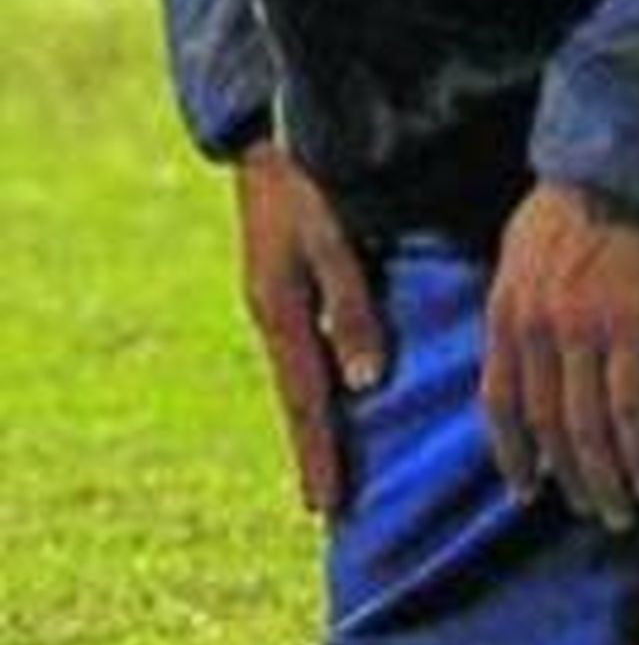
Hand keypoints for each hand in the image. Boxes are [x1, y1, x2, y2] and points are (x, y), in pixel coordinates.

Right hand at [236, 142, 384, 516]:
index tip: (325, 508)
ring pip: (300, 373)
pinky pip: (303, 346)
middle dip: (313, 450)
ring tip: (331, 466)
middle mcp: (273, 314)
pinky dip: (317, 380)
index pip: (304, 402)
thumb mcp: (332, 241)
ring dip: (315, 419)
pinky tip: (337, 393)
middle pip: (298, 396)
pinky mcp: (284, 281)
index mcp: (279, 313)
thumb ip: (350, 309)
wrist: (268, 135)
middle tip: (327, 509)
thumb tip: (363, 383)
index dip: (317, 455)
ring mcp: (275, 298)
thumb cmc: (309, 181)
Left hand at [481, 182, 638, 531]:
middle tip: (591, 509)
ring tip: (621, 509)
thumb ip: (518, 302)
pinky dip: (638, 453)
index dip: (512, 454)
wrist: (622, 161)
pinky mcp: (628, 326)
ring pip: (585, 428)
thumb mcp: (522, 250)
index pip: (498, 402)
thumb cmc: (577, 199)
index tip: (527, 490)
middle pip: (545, 425)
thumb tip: (520, 346)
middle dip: (567, 477)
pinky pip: (629, 408)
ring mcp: (579, 330)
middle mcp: (533, 328)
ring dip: (604, 479)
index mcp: (504, 311)